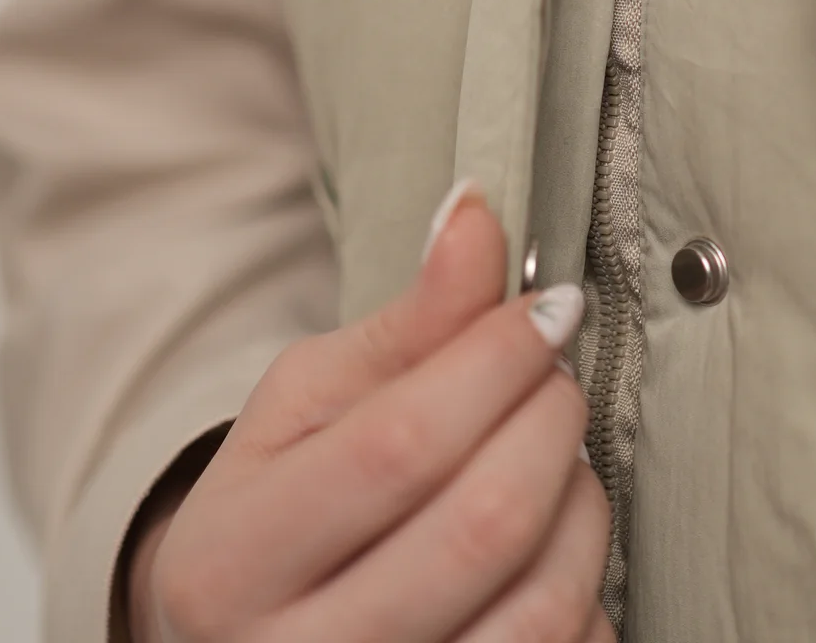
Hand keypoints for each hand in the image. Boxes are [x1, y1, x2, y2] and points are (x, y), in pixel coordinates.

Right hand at [127, 187, 612, 642]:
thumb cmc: (286, 506)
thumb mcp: (312, 404)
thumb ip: (408, 319)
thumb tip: (476, 212)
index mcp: (227, 561)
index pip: (398, 443)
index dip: (497, 360)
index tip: (550, 308)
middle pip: (482, 527)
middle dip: (551, 425)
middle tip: (556, 381)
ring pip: (540, 611)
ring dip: (583, 507)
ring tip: (559, 458)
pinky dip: (588, 590)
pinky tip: (555, 544)